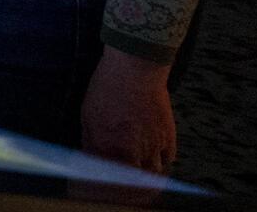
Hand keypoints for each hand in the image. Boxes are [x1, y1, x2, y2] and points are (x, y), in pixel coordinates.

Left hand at [81, 46, 176, 173]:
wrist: (134, 69)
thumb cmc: (107, 88)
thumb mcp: (88, 114)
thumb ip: (91, 141)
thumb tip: (90, 158)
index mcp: (107, 146)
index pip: (105, 179)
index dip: (102, 185)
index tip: (98, 184)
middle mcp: (131, 151)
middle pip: (132, 184)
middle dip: (125, 187)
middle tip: (121, 182)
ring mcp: (153, 145)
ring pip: (153, 175)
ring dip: (145, 177)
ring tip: (138, 173)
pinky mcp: (169, 136)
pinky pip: (168, 160)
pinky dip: (161, 162)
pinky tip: (153, 157)